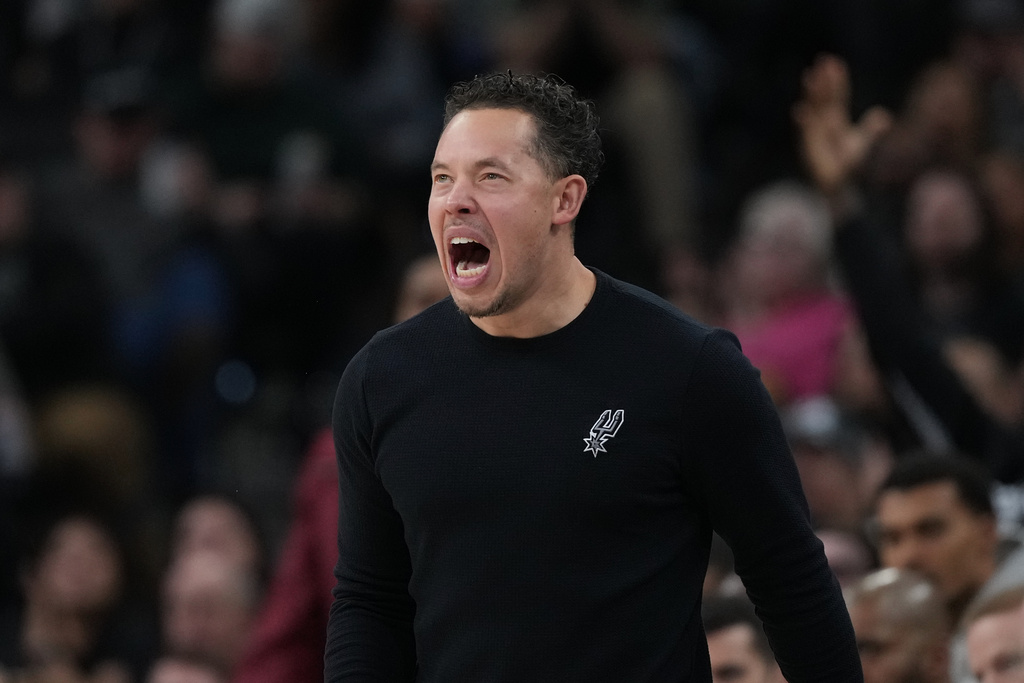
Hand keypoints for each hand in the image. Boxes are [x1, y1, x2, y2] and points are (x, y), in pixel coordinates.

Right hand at [792, 54, 891, 197]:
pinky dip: (803, 122)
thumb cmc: (848, 165)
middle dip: (823, 80)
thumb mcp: (862, 144)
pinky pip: (805, 132)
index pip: (837, 97)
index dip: (837, 81)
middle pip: (824, 98)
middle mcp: (824, 124)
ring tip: (810, 77)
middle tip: (823, 60)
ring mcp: (815, 133)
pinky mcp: (809, 146)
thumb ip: (870, 129)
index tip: (836, 64)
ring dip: (811, 94)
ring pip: (814, 109)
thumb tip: (883, 115)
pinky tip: (800, 111)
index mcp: (836, 120)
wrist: (838, 184)